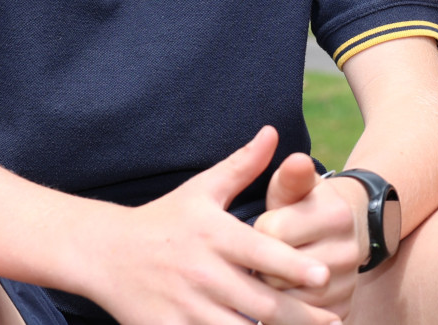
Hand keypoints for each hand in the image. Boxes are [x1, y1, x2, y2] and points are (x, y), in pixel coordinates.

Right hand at [81, 126, 337, 324]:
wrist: (104, 252)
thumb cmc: (164, 219)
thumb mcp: (202, 189)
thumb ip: (241, 165)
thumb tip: (273, 132)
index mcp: (214, 235)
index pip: (261, 252)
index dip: (293, 266)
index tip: (323, 275)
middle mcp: (202, 272)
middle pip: (260, 302)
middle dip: (300, 315)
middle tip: (333, 321)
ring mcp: (185, 307)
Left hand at [254, 154, 369, 315]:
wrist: (340, 235)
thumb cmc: (302, 208)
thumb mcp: (296, 187)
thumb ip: (291, 177)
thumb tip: (296, 160)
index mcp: (336, 214)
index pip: (273, 232)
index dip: (260, 230)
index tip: (264, 224)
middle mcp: (349, 251)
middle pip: (278, 270)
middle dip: (261, 264)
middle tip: (263, 254)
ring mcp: (347, 284)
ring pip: (286, 300)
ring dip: (271, 290)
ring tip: (271, 273)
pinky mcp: (341, 310)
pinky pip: (299, 319)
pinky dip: (284, 310)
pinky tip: (282, 294)